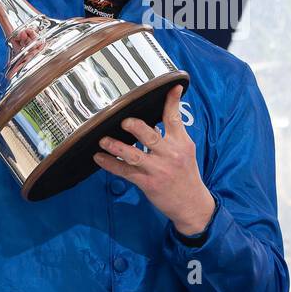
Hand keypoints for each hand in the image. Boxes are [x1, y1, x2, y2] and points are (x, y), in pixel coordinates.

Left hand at [93, 84, 214, 235]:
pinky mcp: (147, 183)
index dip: (172, 102)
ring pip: (134, 155)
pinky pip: (125, 172)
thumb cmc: (186, 174)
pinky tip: (99, 158)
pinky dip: (110, 165)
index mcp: (181, 143)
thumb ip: (173, 133)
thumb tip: (158, 115)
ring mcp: (158, 169)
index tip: (171, 87)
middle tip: (124, 121)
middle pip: (151, 136)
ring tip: (103, 140)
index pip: (174, 119)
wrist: (191, 204)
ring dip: (116, 147)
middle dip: (136, 128)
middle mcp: (170, 154)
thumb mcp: (186, 150)